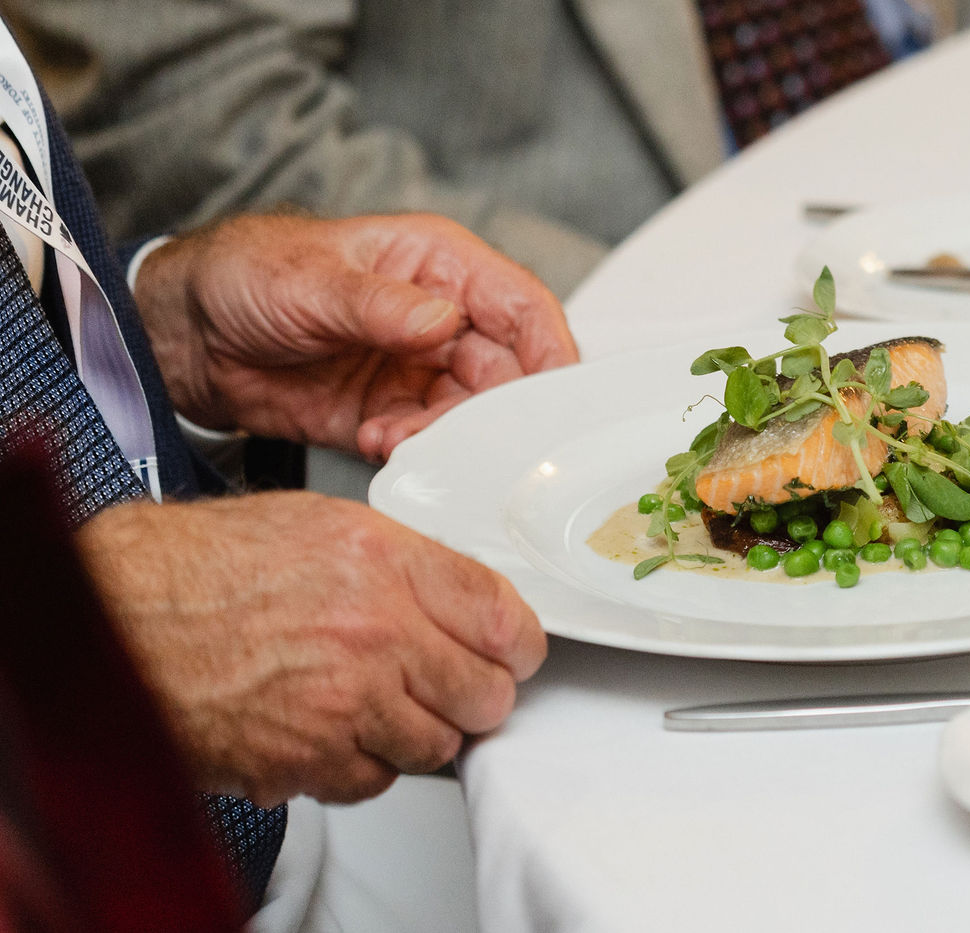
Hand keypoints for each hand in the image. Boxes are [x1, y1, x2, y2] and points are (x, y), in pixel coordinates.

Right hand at [77, 492, 547, 806]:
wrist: (117, 615)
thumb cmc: (200, 567)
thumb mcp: (322, 525)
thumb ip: (404, 562)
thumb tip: (462, 599)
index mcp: (385, 563)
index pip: (504, 617)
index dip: (518, 642)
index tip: (512, 650)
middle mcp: (374, 633)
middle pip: (487, 693)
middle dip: (476, 693)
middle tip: (450, 682)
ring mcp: (343, 702)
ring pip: (438, 745)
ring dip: (418, 731)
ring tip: (377, 701)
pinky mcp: (305, 759)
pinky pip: (374, 780)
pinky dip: (361, 764)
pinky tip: (330, 726)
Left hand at [135, 212, 577, 462]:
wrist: (183, 332)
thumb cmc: (248, 274)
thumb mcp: (312, 280)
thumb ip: (382, 304)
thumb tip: (444, 322)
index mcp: (441, 266)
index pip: (522, 308)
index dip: (548, 350)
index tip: (555, 396)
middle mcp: (442, 318)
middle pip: (507, 370)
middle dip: (498, 408)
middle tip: (478, 437)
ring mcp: (418, 369)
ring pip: (472, 412)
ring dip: (451, 435)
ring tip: (400, 438)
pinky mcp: (388, 413)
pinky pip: (426, 441)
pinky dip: (414, 452)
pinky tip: (377, 443)